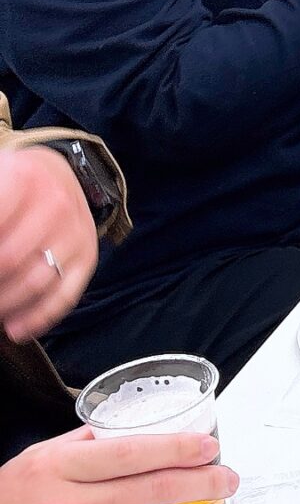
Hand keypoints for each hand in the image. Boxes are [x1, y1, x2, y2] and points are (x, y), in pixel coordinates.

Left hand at [0, 147, 98, 341]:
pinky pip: (63, 296)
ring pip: (35, 282)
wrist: (62, 174)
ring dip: (7, 304)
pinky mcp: (88, 257)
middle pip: (9, 260)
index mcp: (24, 179)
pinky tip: (17, 329)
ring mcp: (75, 234)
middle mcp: (55, 206)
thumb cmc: (17, 184)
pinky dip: (37, 318)